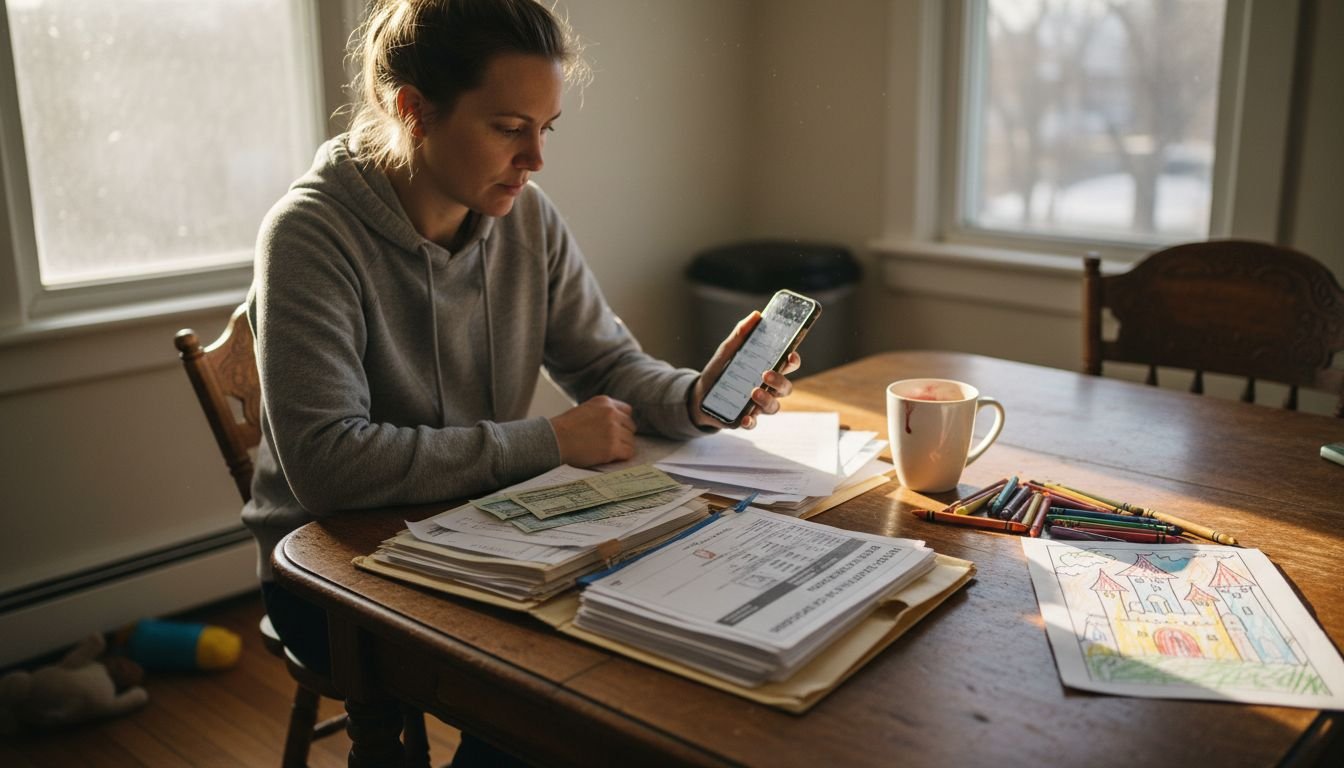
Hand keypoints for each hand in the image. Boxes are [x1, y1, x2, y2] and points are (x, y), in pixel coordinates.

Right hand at [549, 395, 636, 465]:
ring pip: (631, 440)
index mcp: (604, 402)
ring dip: (622, 447)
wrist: (553, 441)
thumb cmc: (565, 429)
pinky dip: (621, 456)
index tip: (616, 431)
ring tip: (607, 451)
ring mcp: (613, 430)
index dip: (622, 423)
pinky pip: (629, 452)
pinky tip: (610, 457)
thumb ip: (602, 413)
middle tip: (611, 443)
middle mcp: (611, 413)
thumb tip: (618, 424)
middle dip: (623, 435)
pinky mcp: (612, 447)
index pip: (627, 411)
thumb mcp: (585, 410)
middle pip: (631, 426)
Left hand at [689, 311, 801, 429]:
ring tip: (753, 392)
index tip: (790, 355)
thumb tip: (756, 315)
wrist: (698, 396)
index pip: (788, 365)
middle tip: (765, 373)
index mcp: (767, 369)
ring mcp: (757, 405)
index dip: (793, 361)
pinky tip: (745, 418)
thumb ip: (740, 335)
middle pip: (786, 387)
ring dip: (767, 400)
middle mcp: (767, 388)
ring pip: (774, 407)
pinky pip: (754, 424)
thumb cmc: (719, 372)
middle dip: (780, 381)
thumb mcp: (727, 351)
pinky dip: (751, 422)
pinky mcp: (745, 419)